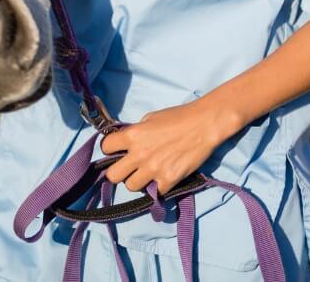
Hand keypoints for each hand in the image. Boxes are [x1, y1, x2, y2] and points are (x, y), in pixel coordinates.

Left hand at [98, 98, 237, 194]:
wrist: (204, 124)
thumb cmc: (178, 116)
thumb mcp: (151, 118)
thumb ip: (136, 132)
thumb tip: (128, 143)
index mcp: (133, 135)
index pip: (105, 147)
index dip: (110, 149)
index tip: (117, 150)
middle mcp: (139, 154)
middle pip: (113, 176)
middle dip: (119, 171)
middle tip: (129, 167)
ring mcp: (154, 169)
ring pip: (131, 187)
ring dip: (138, 181)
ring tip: (148, 173)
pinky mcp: (169, 179)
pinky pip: (154, 192)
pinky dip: (158, 187)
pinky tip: (165, 176)